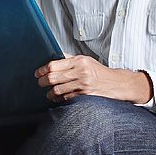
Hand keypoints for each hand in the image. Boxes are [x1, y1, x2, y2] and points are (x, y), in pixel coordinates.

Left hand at [34, 54, 152, 103]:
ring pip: (57, 90)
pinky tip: (58, 98)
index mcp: (79, 61)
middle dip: (43, 81)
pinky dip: (60, 99)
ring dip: (50, 93)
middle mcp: (80, 72)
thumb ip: (70, 59)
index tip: (38, 73)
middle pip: (53, 77)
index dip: (42, 70)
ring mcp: (83, 84)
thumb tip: (54, 55)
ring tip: (48, 93)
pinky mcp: (85, 95)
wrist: (117, 83)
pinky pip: (66, 98)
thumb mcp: (86, 60)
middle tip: (40, 83)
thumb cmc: (100, 72)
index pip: (54, 65)